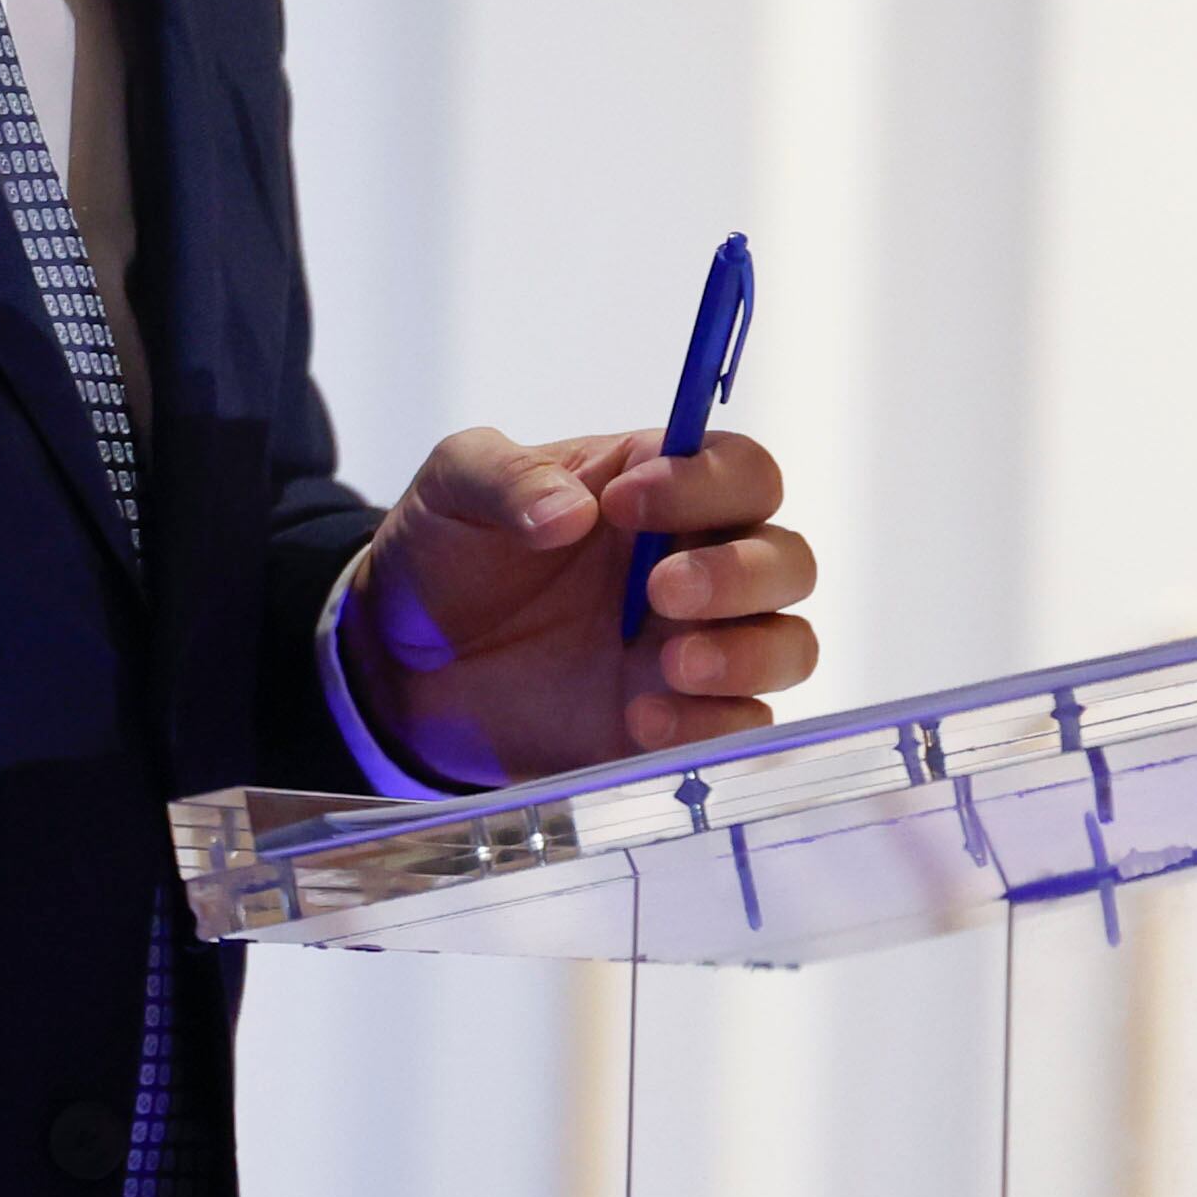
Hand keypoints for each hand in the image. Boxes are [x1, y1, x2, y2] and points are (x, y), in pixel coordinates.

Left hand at [340, 425, 820, 786]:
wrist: (407, 664)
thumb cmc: (447, 553)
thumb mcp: (455, 485)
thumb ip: (506, 477)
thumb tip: (570, 512)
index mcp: (659, 487)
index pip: (741, 470)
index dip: (707, 484)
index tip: (627, 504)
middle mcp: (698, 562)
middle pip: (788, 560)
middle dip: (741, 575)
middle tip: (660, 591)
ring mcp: (694, 646)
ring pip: (789, 645)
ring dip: (748, 654)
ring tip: (670, 663)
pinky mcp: (678, 721)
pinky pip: (742, 727)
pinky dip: (711, 725)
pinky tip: (642, 719)